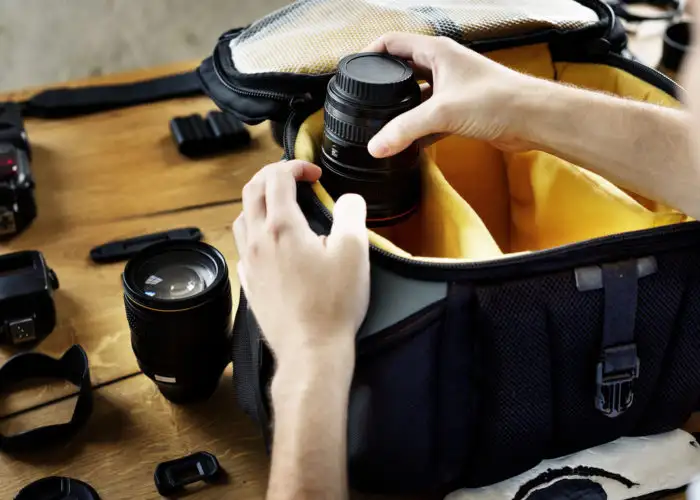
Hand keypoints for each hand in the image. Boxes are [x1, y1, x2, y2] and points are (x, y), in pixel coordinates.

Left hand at [233, 160, 369, 369]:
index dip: (296, 165)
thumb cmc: (333, 303)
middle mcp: (258, 241)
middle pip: (251, 191)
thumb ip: (351, 214)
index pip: (277, 178)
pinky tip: (272, 245)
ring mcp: (249, 264)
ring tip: (281, 207)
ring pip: (241, 218)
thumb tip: (348, 199)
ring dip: (258, 203)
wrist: (311, 351)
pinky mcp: (250, 284)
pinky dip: (255, 233)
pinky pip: (243, 248)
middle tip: (293, 178)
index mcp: (282, 227)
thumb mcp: (354, 251)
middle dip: (271, 176)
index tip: (314, 173)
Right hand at [363, 32, 537, 157]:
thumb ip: (404, 129)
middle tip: (364, 102)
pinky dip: (418, 128)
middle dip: (384, 86)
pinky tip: (408, 143)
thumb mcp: (442, 112)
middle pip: (402, 70)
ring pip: (416, 96)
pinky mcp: (460, 108)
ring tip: (382, 125)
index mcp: (436, 51)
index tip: (352, 71)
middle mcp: (443, 65)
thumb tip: (376, 145)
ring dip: (402, 110)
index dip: (369, 53)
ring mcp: (452, 87)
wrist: (532, 119)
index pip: (391, 43)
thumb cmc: (498, 100)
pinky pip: (430, 116)